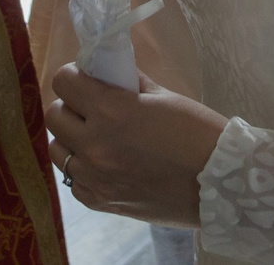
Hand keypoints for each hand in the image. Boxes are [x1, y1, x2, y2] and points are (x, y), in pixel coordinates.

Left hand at [45, 64, 226, 228]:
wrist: (219, 184)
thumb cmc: (198, 134)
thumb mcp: (163, 97)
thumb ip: (129, 83)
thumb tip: (108, 71)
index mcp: (112, 111)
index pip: (64, 81)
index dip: (73, 75)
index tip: (87, 77)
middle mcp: (95, 144)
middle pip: (54, 115)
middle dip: (70, 105)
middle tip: (92, 106)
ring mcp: (95, 177)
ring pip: (57, 150)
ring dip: (72, 139)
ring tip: (95, 137)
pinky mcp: (100, 202)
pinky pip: (73, 181)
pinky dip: (82, 170)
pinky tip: (105, 164)